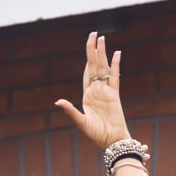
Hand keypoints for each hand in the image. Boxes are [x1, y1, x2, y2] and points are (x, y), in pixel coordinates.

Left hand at [55, 31, 128, 150]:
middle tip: (94, 34)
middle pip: (95, 66)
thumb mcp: (81, 122)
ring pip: (104, 68)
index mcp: (87, 96)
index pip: (87, 73)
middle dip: (94, 50)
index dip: (87, 59)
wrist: (111, 142)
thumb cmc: (96, 135)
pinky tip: (117, 53)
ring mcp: (106, 92)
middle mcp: (97, 91)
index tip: (88, 46)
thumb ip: (70, 111)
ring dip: (103, 53)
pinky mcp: (115, 96)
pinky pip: (115, 77)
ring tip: (102, 38)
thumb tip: (57, 102)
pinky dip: (116, 65)